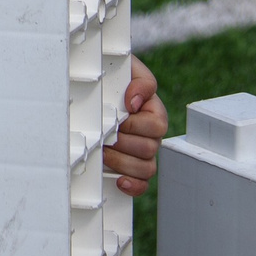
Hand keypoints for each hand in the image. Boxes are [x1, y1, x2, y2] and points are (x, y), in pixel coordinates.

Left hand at [108, 55, 167, 195]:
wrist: (99, 84)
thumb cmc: (116, 77)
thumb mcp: (130, 70)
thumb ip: (140, 81)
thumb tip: (134, 101)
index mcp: (154, 112)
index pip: (156, 127)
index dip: (134, 125)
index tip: (118, 119)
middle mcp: (151, 135)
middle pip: (149, 149)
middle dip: (123, 143)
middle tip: (104, 137)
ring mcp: (142, 153)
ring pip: (146, 168)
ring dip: (123, 163)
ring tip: (104, 154)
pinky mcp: (132, 167)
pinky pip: (142, 183)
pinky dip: (133, 185)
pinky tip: (119, 181)